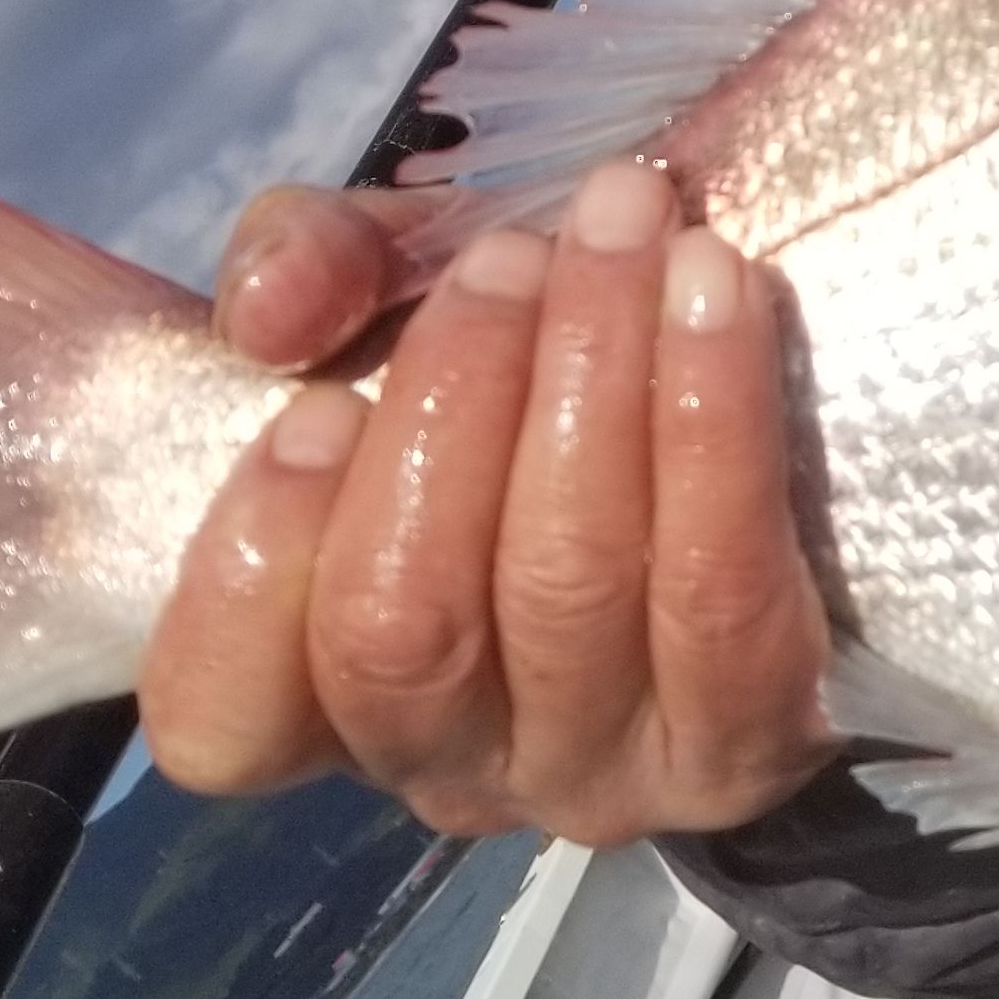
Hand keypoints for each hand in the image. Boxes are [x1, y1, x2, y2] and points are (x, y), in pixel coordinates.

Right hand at [138, 165, 837, 839]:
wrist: (774, 371)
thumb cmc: (522, 353)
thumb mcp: (387, 290)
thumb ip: (303, 270)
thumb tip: (273, 309)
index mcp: (317, 693)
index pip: (224, 718)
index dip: (258, 567)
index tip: (320, 401)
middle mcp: (447, 764)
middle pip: (404, 623)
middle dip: (455, 405)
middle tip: (511, 254)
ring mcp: (601, 772)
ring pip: (568, 588)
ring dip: (594, 377)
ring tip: (629, 226)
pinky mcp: (753, 735)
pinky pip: (723, 592)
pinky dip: (714, 421)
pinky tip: (716, 292)